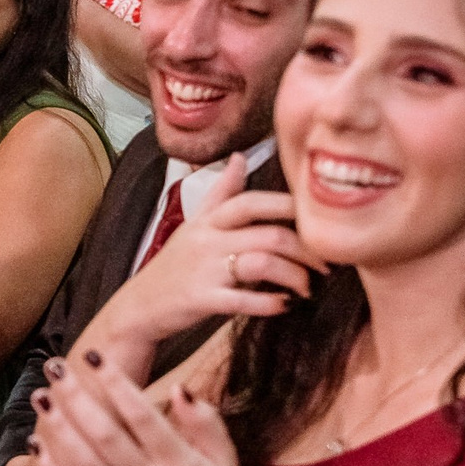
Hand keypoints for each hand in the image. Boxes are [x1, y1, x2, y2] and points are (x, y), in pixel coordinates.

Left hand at [28, 347, 249, 465]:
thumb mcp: (224, 457)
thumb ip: (205, 421)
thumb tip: (179, 387)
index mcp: (177, 462)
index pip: (142, 416)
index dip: (116, 384)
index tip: (94, 356)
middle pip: (104, 435)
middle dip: (77, 398)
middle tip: (55, 366)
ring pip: (83, 463)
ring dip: (58, 429)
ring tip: (40, 397)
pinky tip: (35, 442)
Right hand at [112, 171, 325, 346]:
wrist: (139, 307)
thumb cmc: (174, 266)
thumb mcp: (194, 224)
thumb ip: (220, 193)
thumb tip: (238, 158)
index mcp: (209, 220)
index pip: (251, 202)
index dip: (288, 207)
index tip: (316, 218)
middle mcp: (207, 240)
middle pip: (269, 235)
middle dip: (305, 250)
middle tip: (325, 265)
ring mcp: (204, 270)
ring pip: (262, 265)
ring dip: (294, 277)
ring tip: (306, 288)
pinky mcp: (201, 300)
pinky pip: (244, 300)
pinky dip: (269, 304)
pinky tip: (283, 306)